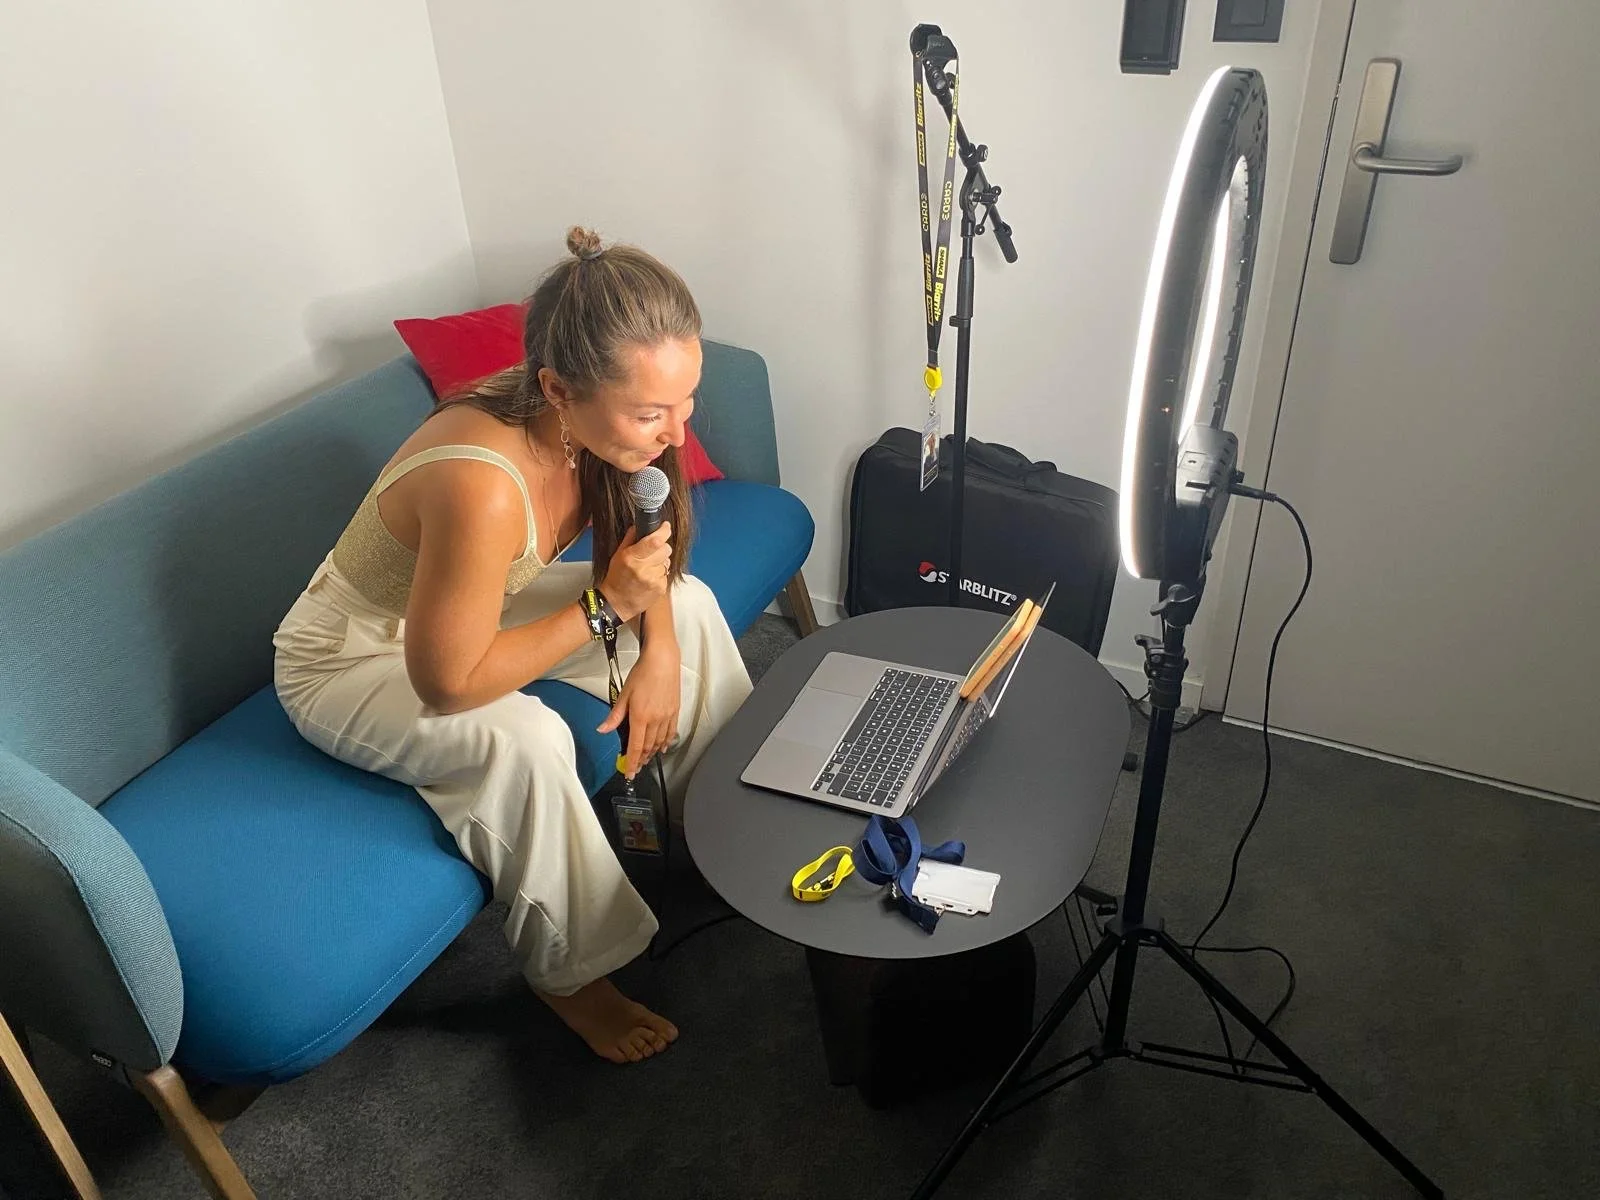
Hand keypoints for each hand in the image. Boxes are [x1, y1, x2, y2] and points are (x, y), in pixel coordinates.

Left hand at [597, 642, 681, 778]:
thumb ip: (615, 716)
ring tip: (647, 759)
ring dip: (652, 752)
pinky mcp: (675, 711)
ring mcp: (667, 716)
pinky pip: (671, 732)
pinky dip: (666, 742)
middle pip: (648, 747)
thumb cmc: (643, 673)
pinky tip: (663, 746)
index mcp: (641, 717)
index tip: (629, 772)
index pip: (635, 747)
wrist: (662, 660)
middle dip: (641, 760)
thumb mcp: (624, 694)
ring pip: (660, 742)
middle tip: (636, 768)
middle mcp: (656, 719)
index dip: (632, 763)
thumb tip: (603, 729)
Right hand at [601, 522, 671, 622]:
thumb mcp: (618, 555)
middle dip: (662, 547)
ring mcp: (653, 580)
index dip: (664, 531)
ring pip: (667, 562)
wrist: (616, 603)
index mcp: (632, 557)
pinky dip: (661, 574)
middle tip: (652, 552)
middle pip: (666, 549)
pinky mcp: (660, 589)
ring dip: (661, 562)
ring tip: (648, 568)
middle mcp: (643, 568)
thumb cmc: (616, 578)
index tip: (665, 526)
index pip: (655, 541)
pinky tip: (650, 578)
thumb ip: (630, 539)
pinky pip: (667, 574)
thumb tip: (639, 525)